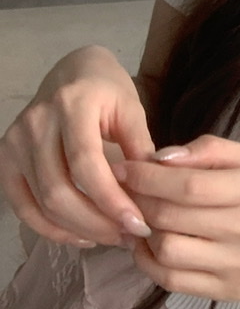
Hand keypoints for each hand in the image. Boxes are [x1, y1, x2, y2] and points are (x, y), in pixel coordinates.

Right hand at [0, 45, 154, 246]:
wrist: (73, 72)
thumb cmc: (107, 91)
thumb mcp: (131, 110)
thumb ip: (140, 148)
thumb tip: (156, 193)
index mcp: (72, 103)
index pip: (86, 164)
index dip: (111, 200)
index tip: (138, 224)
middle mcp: (36, 122)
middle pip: (59, 190)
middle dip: (96, 222)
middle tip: (127, 235)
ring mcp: (15, 141)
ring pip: (41, 203)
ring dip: (78, 229)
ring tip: (112, 237)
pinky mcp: (5, 158)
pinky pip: (23, 206)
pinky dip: (51, 228)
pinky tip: (81, 236)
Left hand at [117, 135, 239, 300]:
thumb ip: (211, 150)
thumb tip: (162, 157)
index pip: (190, 185)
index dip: (149, 177)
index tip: (126, 168)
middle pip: (174, 217)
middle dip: (139, 201)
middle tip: (126, 189)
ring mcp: (239, 266)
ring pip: (169, 251)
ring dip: (143, 231)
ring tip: (140, 215)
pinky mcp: (228, 291)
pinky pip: (173, 281)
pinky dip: (149, 261)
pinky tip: (149, 243)